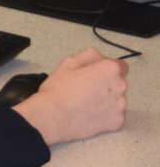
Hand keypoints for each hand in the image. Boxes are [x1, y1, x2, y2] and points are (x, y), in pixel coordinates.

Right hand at [13, 48, 127, 146]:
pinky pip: (114, 114)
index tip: (94, 74)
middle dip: (106, 83)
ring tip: (86, 102)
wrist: (55, 117)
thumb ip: (90, 55)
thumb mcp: (69, 62)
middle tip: (85, 88)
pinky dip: (105, 113)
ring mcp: (121, 106)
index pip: (121, 65)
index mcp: (110, 70)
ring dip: (106, 99)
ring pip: (116, 98)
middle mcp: (121, 87)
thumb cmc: (59, 89)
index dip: (106, 68)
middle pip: (118, 82)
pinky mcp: (118, 121)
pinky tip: (89, 113)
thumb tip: (101, 58)